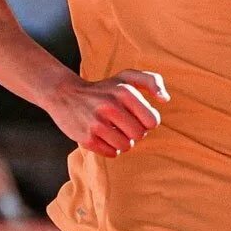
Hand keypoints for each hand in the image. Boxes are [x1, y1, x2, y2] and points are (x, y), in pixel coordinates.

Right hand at [48, 68, 168, 156]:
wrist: (65, 94)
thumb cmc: (103, 88)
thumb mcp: (126, 77)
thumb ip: (151, 81)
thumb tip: (165, 99)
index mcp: (124, 91)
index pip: (152, 121)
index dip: (147, 122)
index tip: (136, 117)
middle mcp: (110, 106)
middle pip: (139, 135)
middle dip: (134, 132)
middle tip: (123, 125)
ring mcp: (97, 123)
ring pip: (126, 146)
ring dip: (122, 141)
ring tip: (113, 131)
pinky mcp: (86, 138)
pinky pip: (112, 153)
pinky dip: (110, 148)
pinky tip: (103, 137)